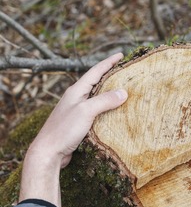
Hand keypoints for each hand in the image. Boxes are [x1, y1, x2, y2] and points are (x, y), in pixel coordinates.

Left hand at [19, 53, 127, 206]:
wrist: (48, 152)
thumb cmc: (64, 129)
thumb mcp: (86, 111)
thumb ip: (104, 100)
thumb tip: (124, 92)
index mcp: (76, 91)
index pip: (95, 71)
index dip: (108, 62)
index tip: (120, 54)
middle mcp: (76, 98)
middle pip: (96, 82)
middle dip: (110, 75)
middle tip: (125, 71)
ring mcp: (77, 110)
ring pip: (96, 97)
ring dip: (109, 93)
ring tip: (124, 90)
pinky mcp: (79, 123)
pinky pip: (96, 111)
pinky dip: (107, 108)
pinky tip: (114, 113)